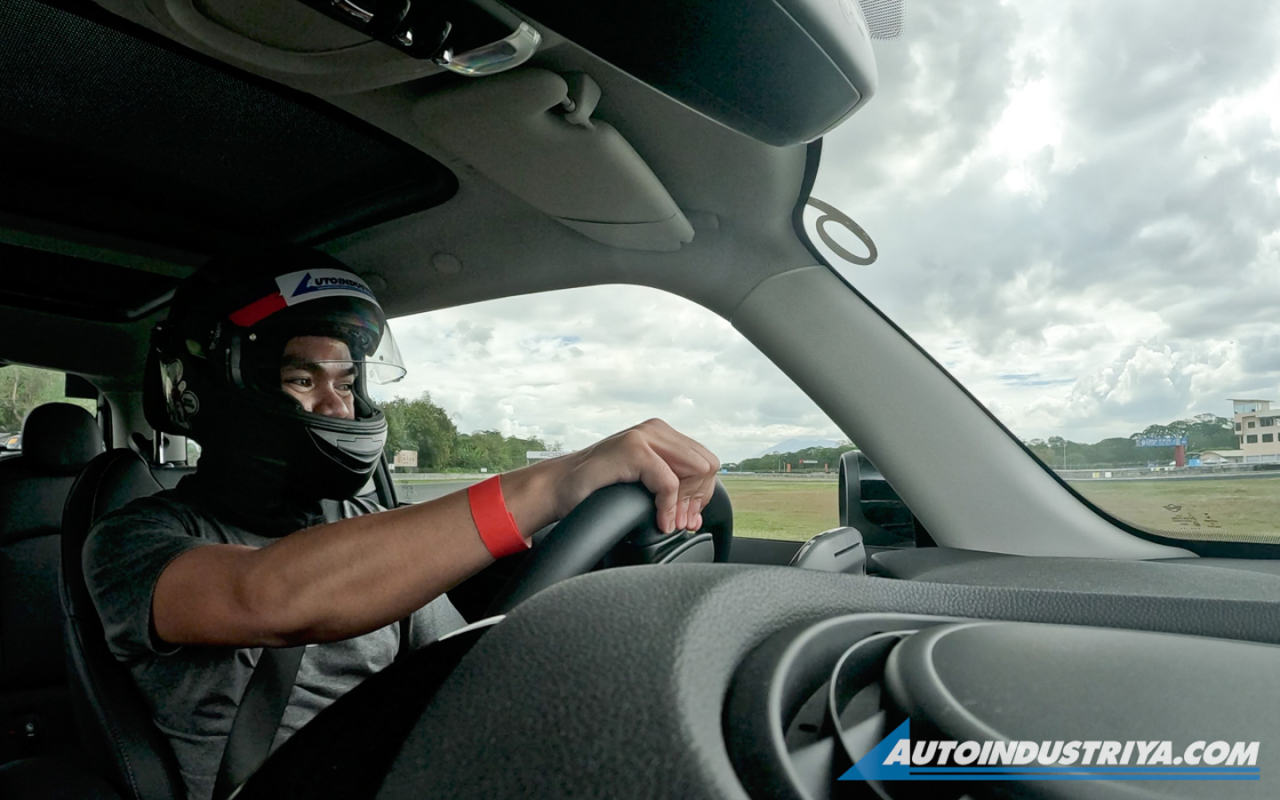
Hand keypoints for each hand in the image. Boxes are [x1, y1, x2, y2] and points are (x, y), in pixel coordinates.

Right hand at [552, 419, 719, 533]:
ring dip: (685, 504)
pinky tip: (660, 522)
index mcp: (662, 434)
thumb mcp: (642, 483)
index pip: (706, 461)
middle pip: (707, 465)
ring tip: (671, 523)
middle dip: (697, 499)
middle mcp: (656, 429)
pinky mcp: (634, 449)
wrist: (558, 487)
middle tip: (680, 523)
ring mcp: (645, 436)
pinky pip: (670, 483)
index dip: (702, 493)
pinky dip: (668, 507)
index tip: (686, 517)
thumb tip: (695, 516)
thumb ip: (670, 488)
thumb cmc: (596, 489)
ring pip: (695, 471)